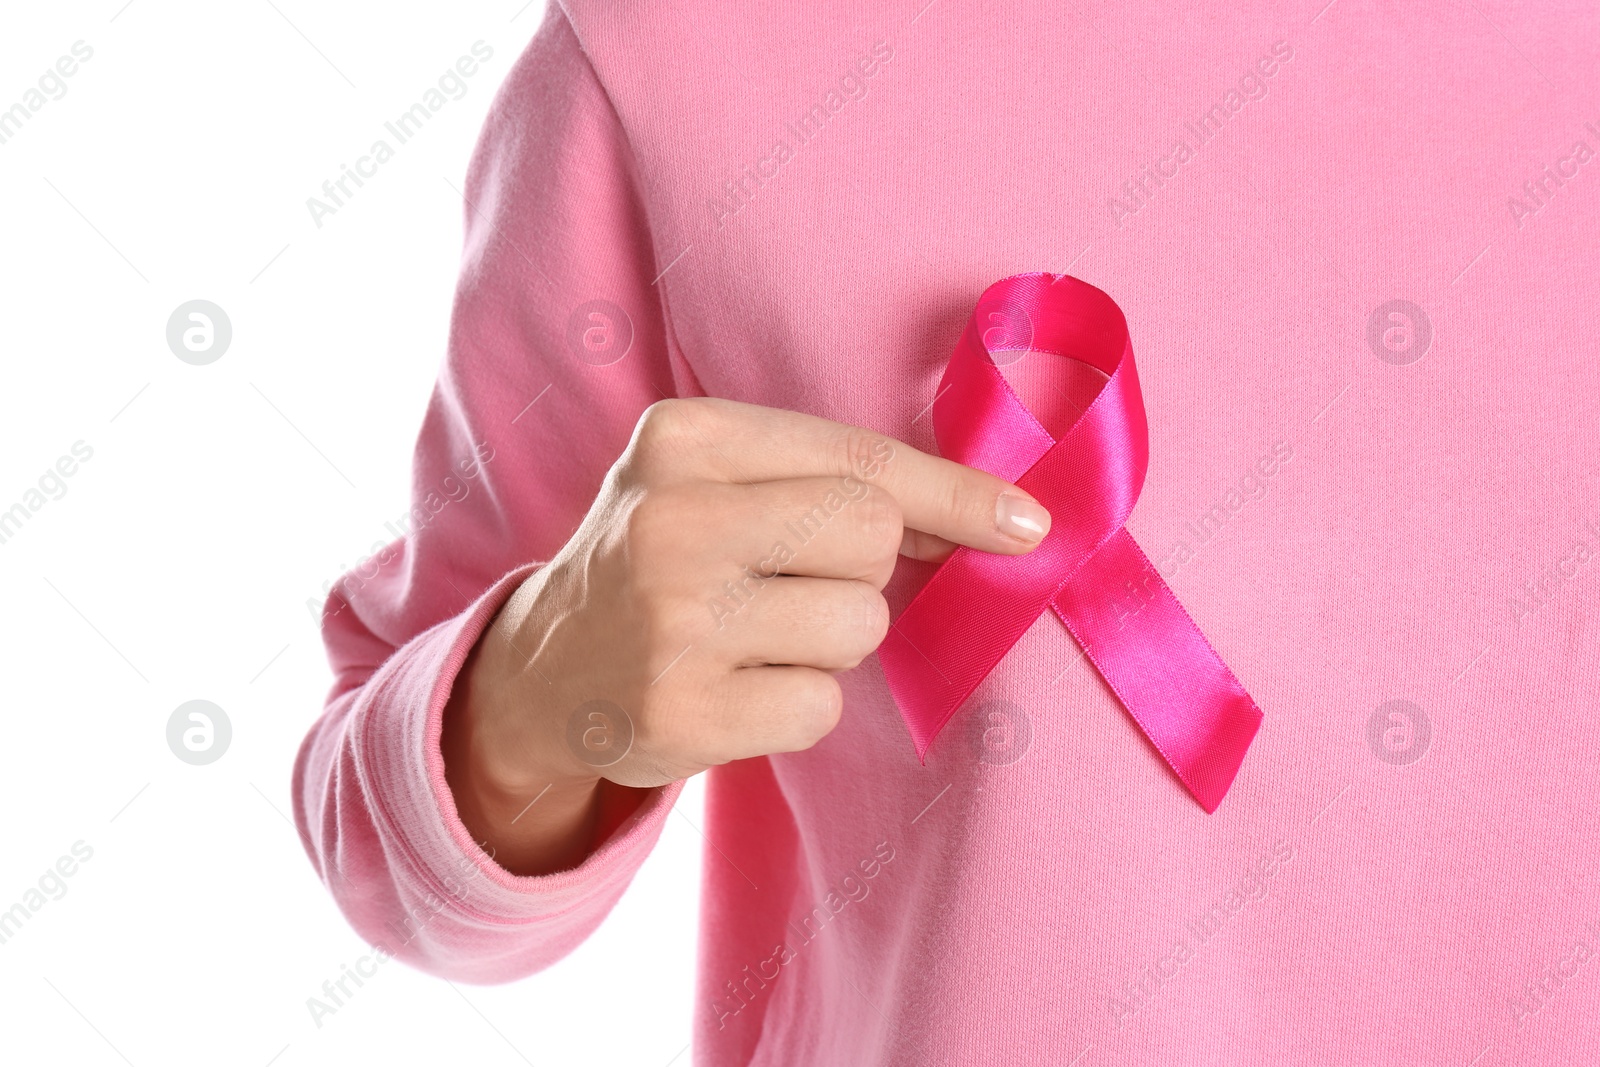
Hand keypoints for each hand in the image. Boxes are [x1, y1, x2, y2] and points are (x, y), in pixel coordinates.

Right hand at [442, 398, 1050, 873]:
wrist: (538, 672)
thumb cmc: (657, 558)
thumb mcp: (712, 482)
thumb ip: (831, 482)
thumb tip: (1002, 522)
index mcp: (681, 439)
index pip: (859, 458)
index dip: (955, 493)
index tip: (1025, 522)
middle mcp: (670, 521)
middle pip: (870, 534)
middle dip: (861, 569)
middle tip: (791, 584)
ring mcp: (673, 622)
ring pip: (858, 625)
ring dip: (831, 641)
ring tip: (751, 639)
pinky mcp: (682, 714)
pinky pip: (820, 705)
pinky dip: (797, 704)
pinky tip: (732, 690)